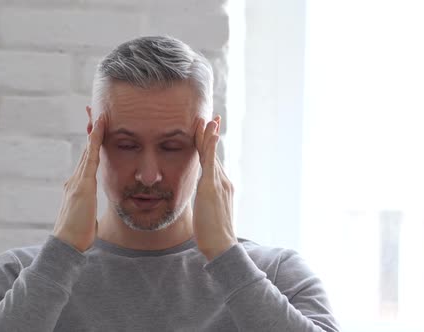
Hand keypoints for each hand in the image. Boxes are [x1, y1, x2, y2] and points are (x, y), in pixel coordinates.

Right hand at [53, 111, 104, 251]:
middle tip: (95, 111)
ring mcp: (77, 181)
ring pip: (88, 150)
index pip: (87, 162)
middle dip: (90, 131)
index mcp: (78, 188)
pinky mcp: (82, 184)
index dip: (92, 145)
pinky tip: (100, 126)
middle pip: (86, 151)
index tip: (96, 130)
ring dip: (93, 130)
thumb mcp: (86, 219)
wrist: (66, 245)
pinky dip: (95, 139)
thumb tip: (91, 216)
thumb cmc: (77, 236)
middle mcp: (75, 180)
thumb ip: (88, 212)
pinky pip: (91, 156)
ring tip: (99, 113)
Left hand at [193, 116, 237, 260]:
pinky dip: (210, 146)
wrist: (221, 245)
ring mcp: (219, 183)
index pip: (212, 161)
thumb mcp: (206, 212)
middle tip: (212, 116)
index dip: (209, 145)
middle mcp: (223, 181)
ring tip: (209, 118)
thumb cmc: (212, 234)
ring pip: (212, 154)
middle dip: (211, 134)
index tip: (209, 131)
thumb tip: (200, 199)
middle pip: (213, 153)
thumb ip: (204, 201)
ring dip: (210, 134)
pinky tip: (211, 133)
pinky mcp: (212, 187)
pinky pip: (210, 162)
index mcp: (220, 186)